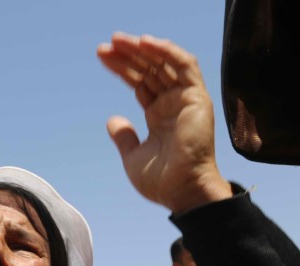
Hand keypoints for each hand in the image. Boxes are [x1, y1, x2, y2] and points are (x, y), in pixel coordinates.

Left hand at [98, 33, 232, 214]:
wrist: (182, 190)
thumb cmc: (161, 180)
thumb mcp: (133, 156)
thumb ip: (124, 137)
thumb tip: (112, 121)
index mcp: (159, 115)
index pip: (139, 82)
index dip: (122, 68)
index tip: (102, 56)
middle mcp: (173, 104)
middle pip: (149, 69)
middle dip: (127, 55)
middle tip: (105, 45)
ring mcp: (186, 99)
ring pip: (164, 63)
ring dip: (143, 49)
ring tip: (119, 41)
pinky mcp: (197, 97)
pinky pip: (185, 65)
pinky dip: (167, 51)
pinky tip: (145, 43)